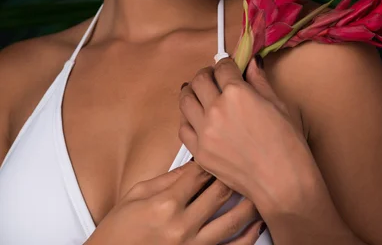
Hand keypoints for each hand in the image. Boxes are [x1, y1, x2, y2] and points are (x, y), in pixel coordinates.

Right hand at [85, 160, 263, 243]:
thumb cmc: (120, 229)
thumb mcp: (137, 195)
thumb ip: (167, 178)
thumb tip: (193, 163)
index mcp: (165, 203)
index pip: (200, 172)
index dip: (215, 156)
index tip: (225, 146)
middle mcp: (182, 225)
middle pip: (220, 191)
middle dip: (236, 172)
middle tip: (249, 159)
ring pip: (232, 220)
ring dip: (248, 202)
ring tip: (261, 185)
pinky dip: (248, 237)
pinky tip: (257, 224)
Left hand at [179, 57, 319, 211]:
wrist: (282, 183)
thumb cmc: (287, 145)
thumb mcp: (277, 105)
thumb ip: (259, 81)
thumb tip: (252, 62)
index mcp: (237, 93)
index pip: (222, 67)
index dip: (226, 64)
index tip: (228, 67)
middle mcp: (216, 109)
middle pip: (199, 80)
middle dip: (207, 74)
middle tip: (213, 77)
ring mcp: (204, 131)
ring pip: (185, 100)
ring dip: (192, 92)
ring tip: (200, 94)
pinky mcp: (199, 152)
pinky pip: (183, 128)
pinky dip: (188, 119)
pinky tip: (197, 119)